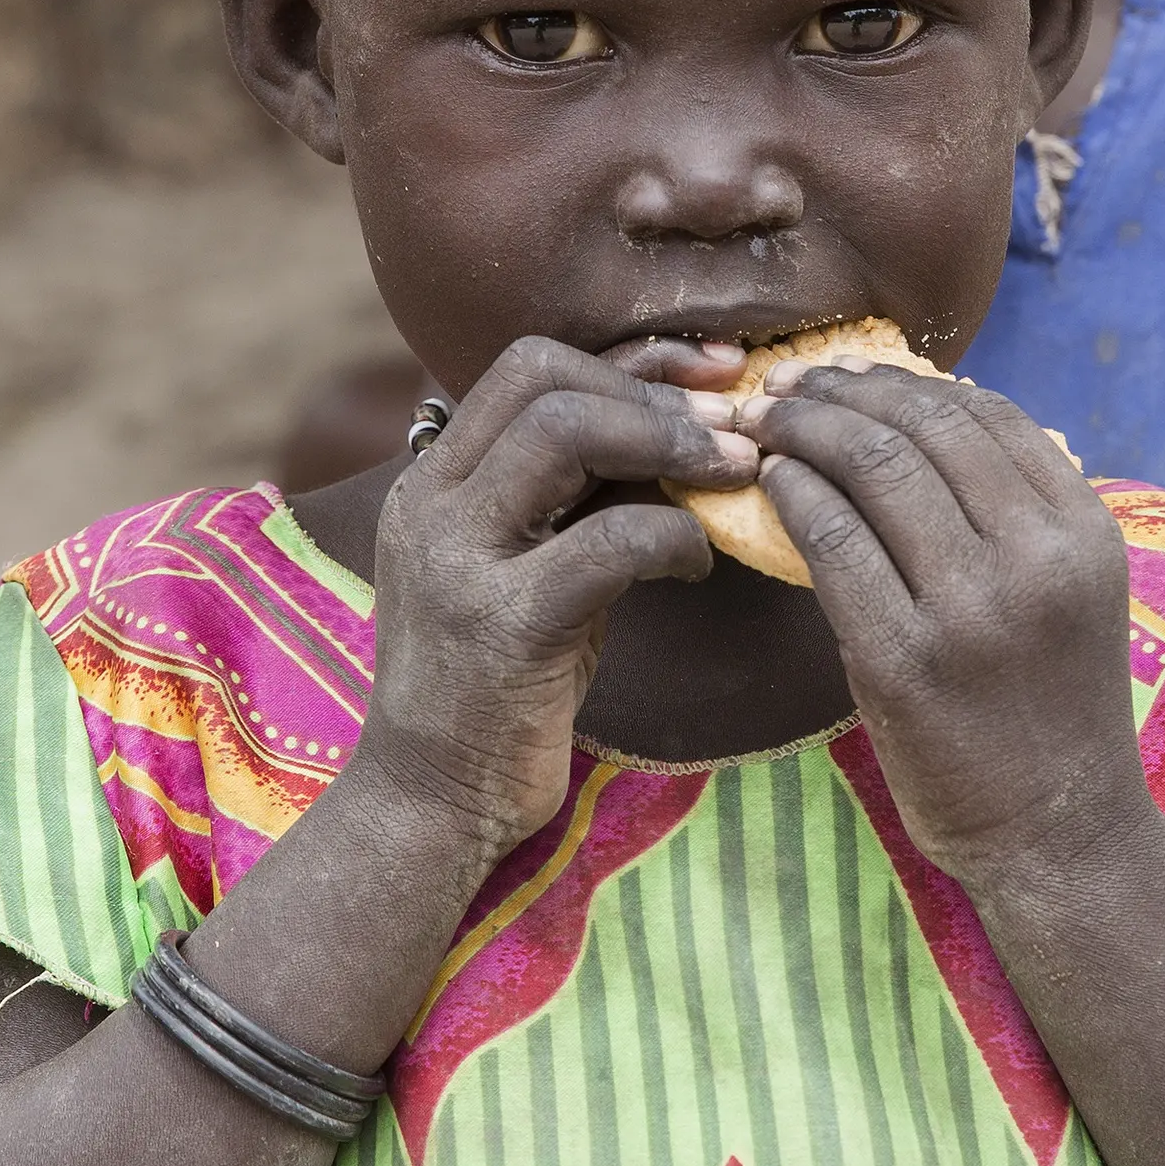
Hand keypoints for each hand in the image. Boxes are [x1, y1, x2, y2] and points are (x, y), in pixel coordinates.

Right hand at [347, 337, 750, 859]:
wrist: (429, 807)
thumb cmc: (500, 686)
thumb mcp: (532, 567)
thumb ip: (580, 496)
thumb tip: (684, 422)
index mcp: (435, 481)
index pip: (529, 365)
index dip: (633, 358)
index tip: (714, 374)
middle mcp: (432, 504)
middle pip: (543, 378)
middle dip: (654, 390)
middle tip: (735, 426)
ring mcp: (457, 561)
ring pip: (564, 433)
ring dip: (668, 441)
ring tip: (731, 473)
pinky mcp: (503, 626)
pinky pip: (606, 540)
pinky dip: (673, 535)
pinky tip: (697, 562)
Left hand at [737, 362, 1146, 882]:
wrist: (1059, 832)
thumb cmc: (1052, 707)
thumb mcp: (1068, 591)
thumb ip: (1017, 511)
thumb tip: (926, 417)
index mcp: (1083, 531)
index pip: (989, 415)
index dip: (909, 380)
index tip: (854, 373)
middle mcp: (1036, 557)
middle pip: (923, 428)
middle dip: (844, 392)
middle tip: (792, 384)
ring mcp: (970, 609)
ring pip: (873, 469)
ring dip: (807, 429)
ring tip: (769, 421)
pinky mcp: (904, 660)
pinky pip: (833, 542)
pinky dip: (794, 495)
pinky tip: (773, 482)